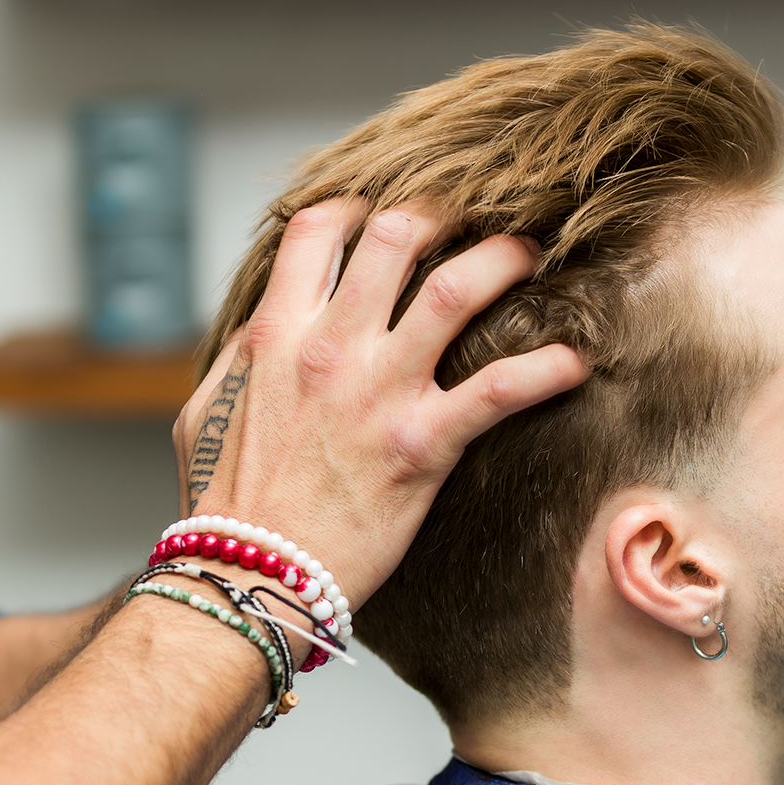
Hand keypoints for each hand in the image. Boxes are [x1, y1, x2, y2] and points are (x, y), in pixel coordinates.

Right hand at [173, 198, 587, 606]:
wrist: (248, 576)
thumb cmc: (228, 502)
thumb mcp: (208, 413)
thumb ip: (239, 360)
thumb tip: (262, 331)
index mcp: (277, 335)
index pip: (319, 232)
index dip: (358, 208)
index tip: (385, 211)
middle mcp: (331, 348)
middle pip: (398, 237)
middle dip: (445, 214)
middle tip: (476, 217)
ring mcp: (380, 392)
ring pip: (455, 291)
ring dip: (502, 261)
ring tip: (530, 255)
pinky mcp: (423, 445)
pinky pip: (498, 390)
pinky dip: (545, 369)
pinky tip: (575, 361)